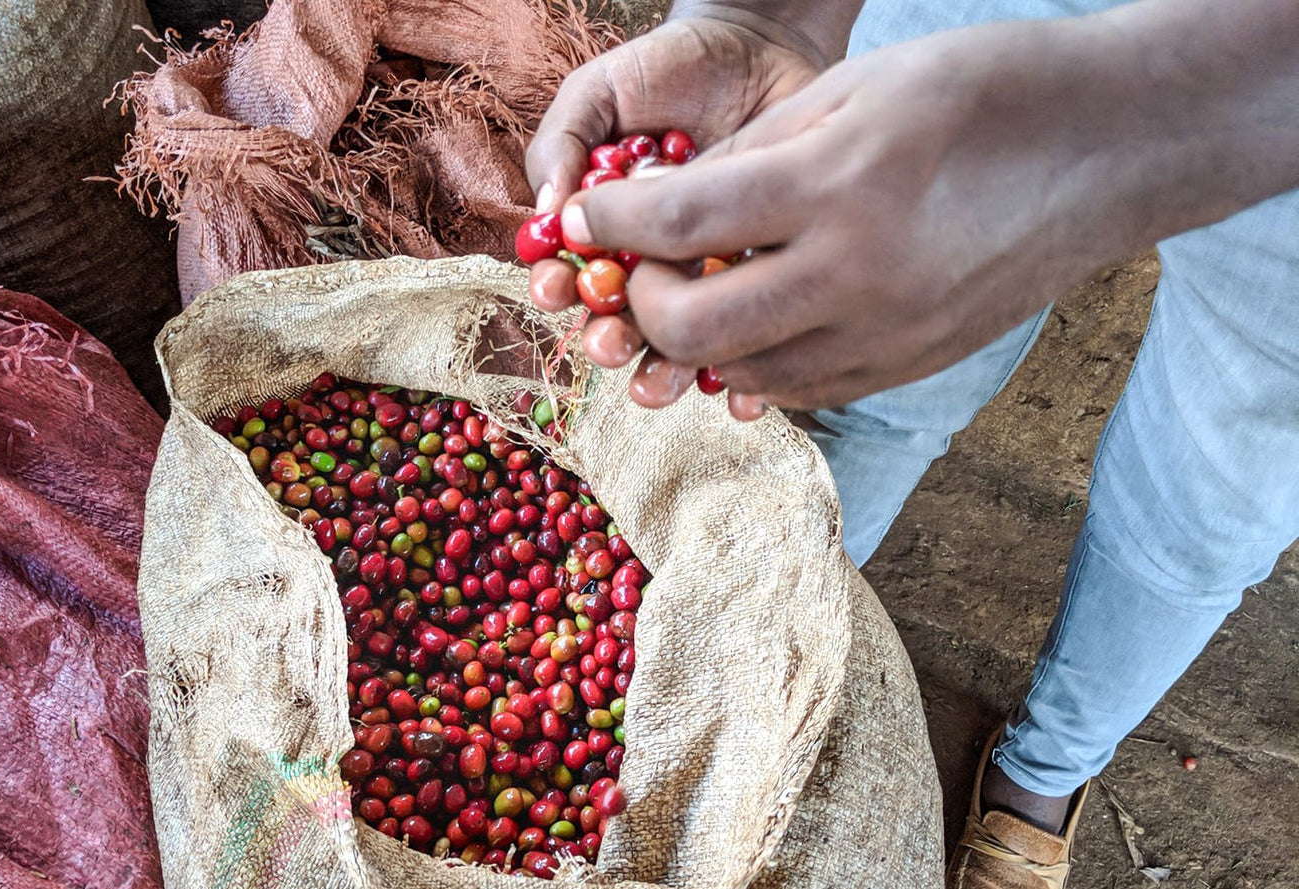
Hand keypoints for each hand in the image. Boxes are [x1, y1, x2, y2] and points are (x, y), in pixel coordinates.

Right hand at [524, 9, 821, 405]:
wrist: (757, 47)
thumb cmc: (667, 69)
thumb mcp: (600, 90)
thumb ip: (562, 142)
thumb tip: (548, 212)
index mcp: (598, 229)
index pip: (564, 273)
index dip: (554, 289)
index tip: (555, 288)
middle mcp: (644, 264)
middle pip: (616, 323)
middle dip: (607, 342)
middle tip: (610, 343)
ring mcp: (702, 278)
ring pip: (679, 343)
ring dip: (666, 371)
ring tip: (668, 378)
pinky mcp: (760, 283)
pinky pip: (749, 340)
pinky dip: (742, 377)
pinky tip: (738, 392)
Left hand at [557, 5, 1298, 416]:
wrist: (1114, 148)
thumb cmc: (984, 92)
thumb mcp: (855, 89)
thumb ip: (751, 154)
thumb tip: (665, 206)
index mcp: (838, 186)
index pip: (678, 225)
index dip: (607, 224)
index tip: (578, 218)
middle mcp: (860, 276)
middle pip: (693, 328)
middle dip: (640, 299)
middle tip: (640, 265)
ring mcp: (890, 335)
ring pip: (742, 373)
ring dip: (695, 338)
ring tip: (696, 290)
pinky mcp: (912, 366)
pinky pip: (801, 388)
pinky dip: (756, 360)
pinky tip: (759, 317)